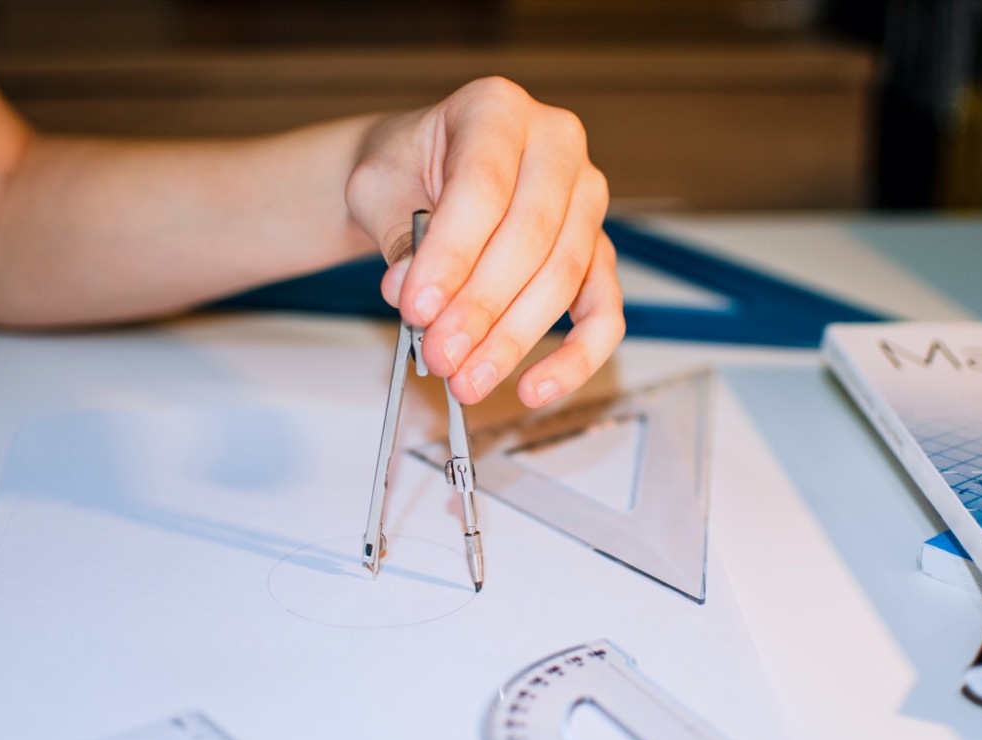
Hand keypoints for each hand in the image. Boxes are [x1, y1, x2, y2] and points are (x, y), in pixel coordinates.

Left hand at [345, 77, 623, 406]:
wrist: (418, 179)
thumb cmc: (403, 175)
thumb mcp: (378, 190)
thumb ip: (397, 237)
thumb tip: (415, 294)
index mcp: (498, 109)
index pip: (483, 187)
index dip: (451, 254)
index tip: (416, 308)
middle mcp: (557, 146)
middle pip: (530, 237)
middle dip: (481, 308)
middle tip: (441, 356)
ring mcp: (586, 200)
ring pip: (564, 278)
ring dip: (514, 339)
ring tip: (467, 381)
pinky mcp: (599, 252)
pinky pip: (603, 311)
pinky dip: (575, 357)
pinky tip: (535, 387)